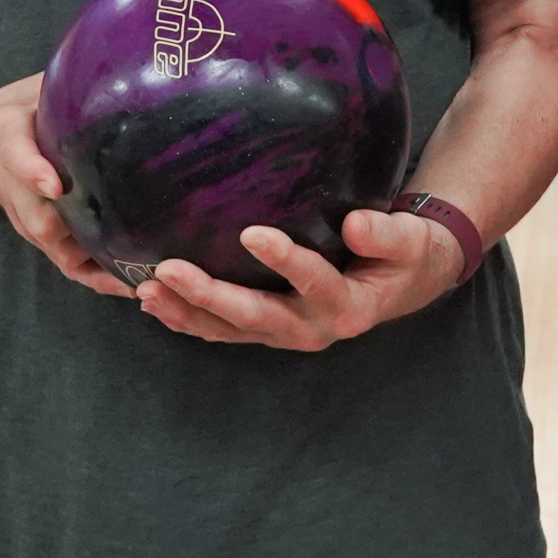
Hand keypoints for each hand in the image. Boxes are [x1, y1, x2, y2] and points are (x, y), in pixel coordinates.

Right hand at [0, 72, 132, 297]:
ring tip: (143, 277)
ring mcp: (30, 219)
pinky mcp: (47, 237)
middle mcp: (16, 189)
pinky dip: (99, 278)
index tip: (52, 183)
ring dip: (97, 267)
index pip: (17, 156)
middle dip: (79, 235)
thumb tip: (125, 59)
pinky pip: (71, 264)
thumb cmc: (13, 113)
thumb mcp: (30, 87)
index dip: (33, 171)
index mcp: (7, 141)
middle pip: (43, 221)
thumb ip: (65, 81)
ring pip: (60, 251)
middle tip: (125, 245)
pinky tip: (139, 284)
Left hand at [136, 207, 467, 350]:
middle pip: (255, 316)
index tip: (252, 233)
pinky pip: (222, 330)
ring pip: (229, 330)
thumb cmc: (409, 255)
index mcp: (348, 306)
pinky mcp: (268, 327)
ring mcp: (286, 332)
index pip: (315, 284)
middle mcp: (312, 328)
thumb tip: (356, 225)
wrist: (404, 282)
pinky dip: (187, 319)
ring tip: (147, 291)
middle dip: (209, 295)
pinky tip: (154, 302)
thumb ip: (386, 235)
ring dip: (186, 312)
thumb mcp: (411, 241)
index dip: (285, 262)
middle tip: (168, 270)